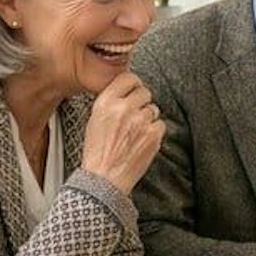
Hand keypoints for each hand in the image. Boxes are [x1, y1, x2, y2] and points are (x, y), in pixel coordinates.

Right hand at [80, 72, 164, 191]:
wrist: (105, 177)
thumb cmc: (98, 153)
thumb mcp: (95, 120)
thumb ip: (110, 103)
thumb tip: (126, 91)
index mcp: (105, 103)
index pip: (127, 78)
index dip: (133, 84)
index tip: (134, 89)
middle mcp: (123, 108)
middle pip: (144, 92)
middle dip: (141, 102)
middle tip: (135, 116)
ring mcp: (140, 121)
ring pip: (153, 109)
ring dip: (148, 118)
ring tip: (135, 133)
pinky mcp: (153, 134)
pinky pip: (161, 124)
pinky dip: (154, 132)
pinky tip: (142, 141)